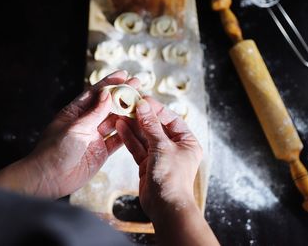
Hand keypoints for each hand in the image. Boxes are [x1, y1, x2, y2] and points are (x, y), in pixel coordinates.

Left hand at [0, 70, 139, 198]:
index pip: (95, 93)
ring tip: (142, 103)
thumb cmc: (54, 150)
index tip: (123, 74)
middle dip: (122, 96)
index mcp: (75, 112)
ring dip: (127, 113)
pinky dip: (127, 133)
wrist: (49, 179)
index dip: (109, 83)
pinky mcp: (101, 152)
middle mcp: (86, 123)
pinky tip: (138, 125)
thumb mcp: (75, 127)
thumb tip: (106, 94)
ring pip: (115, 122)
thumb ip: (94, 112)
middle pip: (108, 106)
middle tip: (138, 85)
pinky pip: (117, 140)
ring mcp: (95, 137)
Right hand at [117, 97, 218, 245]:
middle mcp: (174, 148)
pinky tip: (121, 127)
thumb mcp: (162, 147)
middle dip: (142, 116)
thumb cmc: (172, 178)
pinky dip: (130, 138)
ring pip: (145, 136)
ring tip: (121, 113)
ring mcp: (160, 156)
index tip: (142, 99)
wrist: (165, 207)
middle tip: (128, 104)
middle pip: (156, 126)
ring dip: (133, 125)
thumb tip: (143, 106)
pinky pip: (138, 147)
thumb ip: (151, 126)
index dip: (156, 108)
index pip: (170, 119)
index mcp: (187, 141)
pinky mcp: (147, 164)